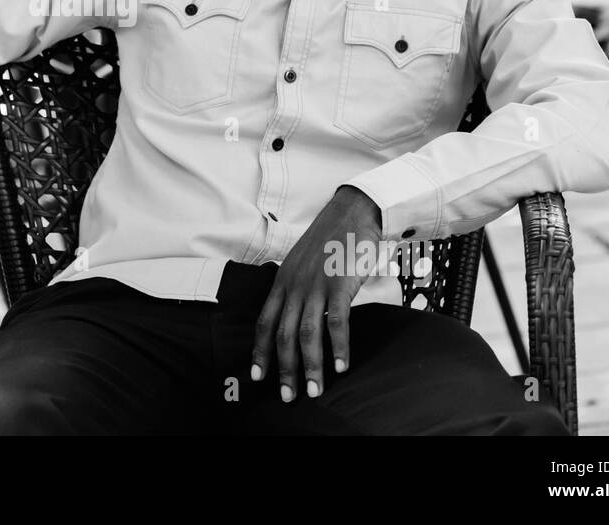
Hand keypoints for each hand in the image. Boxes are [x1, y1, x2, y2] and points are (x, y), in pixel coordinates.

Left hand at [251, 184, 382, 401]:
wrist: (351, 212)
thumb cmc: (329, 239)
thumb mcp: (301, 262)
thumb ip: (295, 287)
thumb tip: (292, 312)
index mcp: (282, 281)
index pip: (264, 322)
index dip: (259, 352)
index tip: (257, 376)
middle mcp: (294, 286)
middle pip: (282, 335)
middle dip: (284, 369)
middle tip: (287, 396)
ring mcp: (316, 285)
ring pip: (306, 333)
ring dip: (309, 366)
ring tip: (313, 391)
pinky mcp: (339, 284)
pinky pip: (337, 322)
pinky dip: (338, 347)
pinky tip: (340, 366)